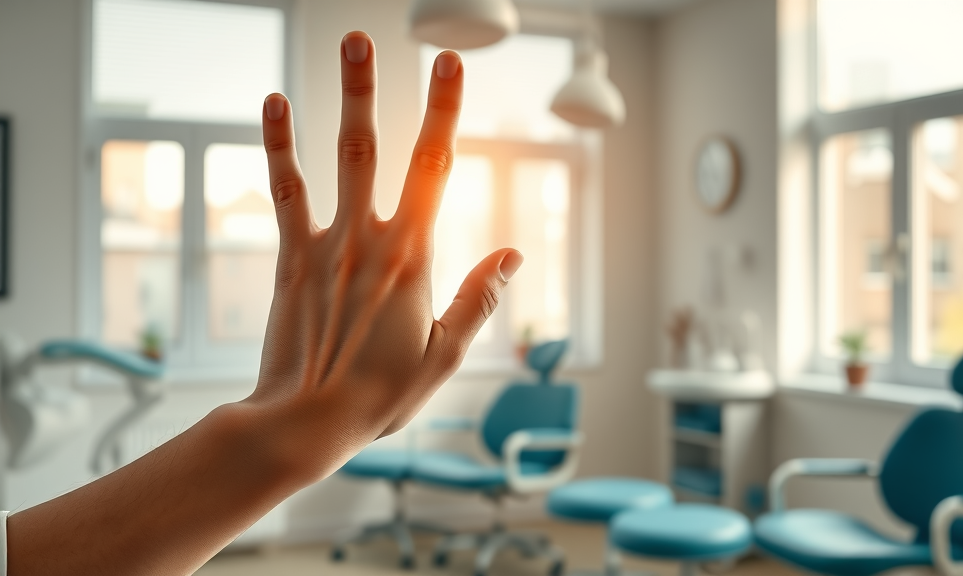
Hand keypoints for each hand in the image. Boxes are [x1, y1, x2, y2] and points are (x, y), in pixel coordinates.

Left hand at [244, 31, 523, 481]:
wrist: (305, 422)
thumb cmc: (380, 396)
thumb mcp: (445, 355)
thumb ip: (479, 299)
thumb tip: (513, 253)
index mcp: (414, 259)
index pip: (436, 170)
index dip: (443, 112)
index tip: (450, 66)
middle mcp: (370, 240)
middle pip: (381, 149)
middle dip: (380, 88)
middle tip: (372, 37)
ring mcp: (327, 245)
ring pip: (337, 158)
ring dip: (341, 99)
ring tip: (345, 47)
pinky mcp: (291, 259)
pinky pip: (286, 193)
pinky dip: (280, 148)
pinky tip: (274, 105)